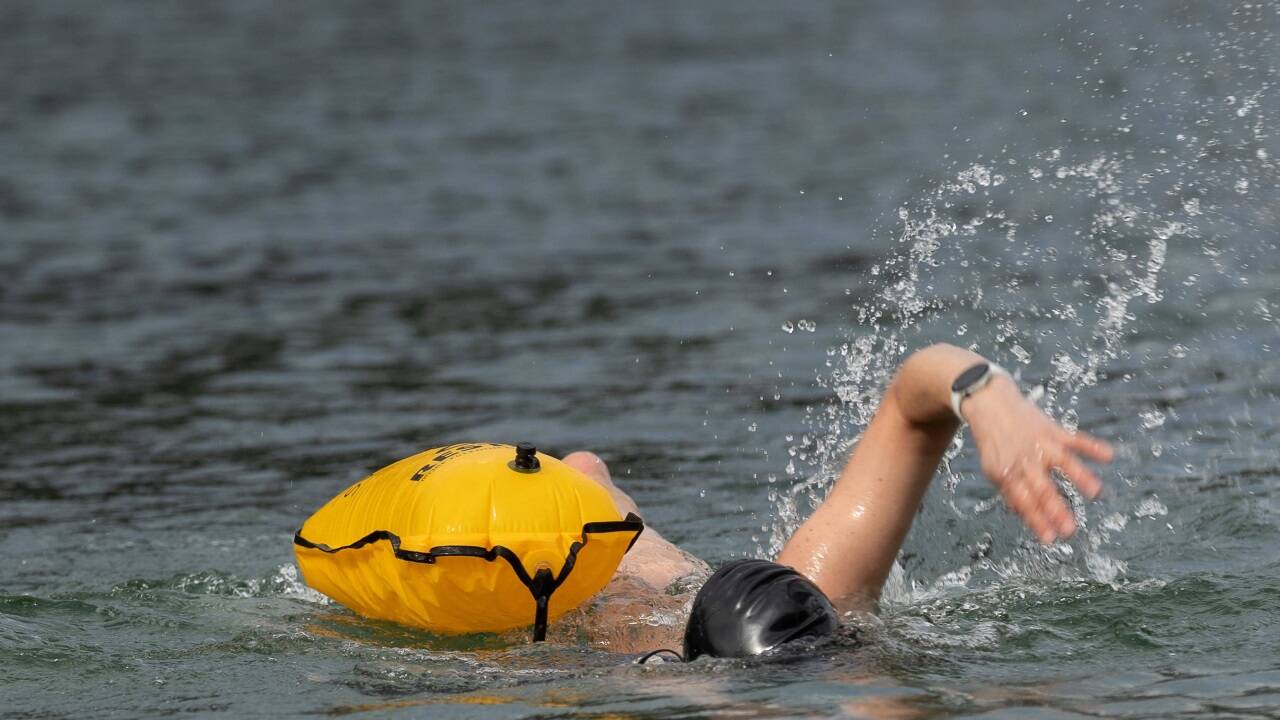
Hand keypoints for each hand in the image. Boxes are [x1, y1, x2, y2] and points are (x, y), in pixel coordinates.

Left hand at [962, 377, 1113, 542]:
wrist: (988, 403)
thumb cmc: (994, 442)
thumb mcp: (992, 468)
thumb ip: (1009, 492)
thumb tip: (1022, 515)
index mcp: (1007, 472)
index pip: (1024, 502)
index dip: (1036, 520)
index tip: (1051, 539)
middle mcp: (1025, 459)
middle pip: (1042, 488)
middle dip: (1056, 510)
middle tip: (1070, 529)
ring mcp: (1041, 444)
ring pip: (1063, 462)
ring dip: (1080, 477)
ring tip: (1095, 492)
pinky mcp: (1052, 429)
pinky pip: (1075, 438)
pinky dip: (1092, 446)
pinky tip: (1109, 455)